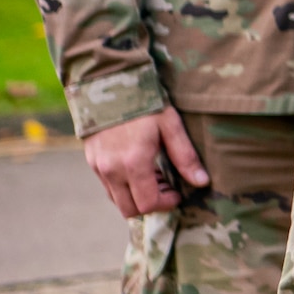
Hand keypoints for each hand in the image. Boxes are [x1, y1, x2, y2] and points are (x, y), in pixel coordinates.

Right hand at [82, 106, 208, 217]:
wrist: (109, 84)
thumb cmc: (145, 103)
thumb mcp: (170, 125)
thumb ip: (185, 156)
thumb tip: (202, 182)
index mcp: (134, 163)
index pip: (148, 203)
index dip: (166, 203)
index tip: (178, 193)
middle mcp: (111, 170)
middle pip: (129, 209)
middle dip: (150, 204)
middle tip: (167, 187)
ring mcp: (99, 167)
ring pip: (116, 200)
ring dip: (136, 196)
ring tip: (154, 176)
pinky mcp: (92, 161)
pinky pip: (107, 186)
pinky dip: (123, 186)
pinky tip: (138, 168)